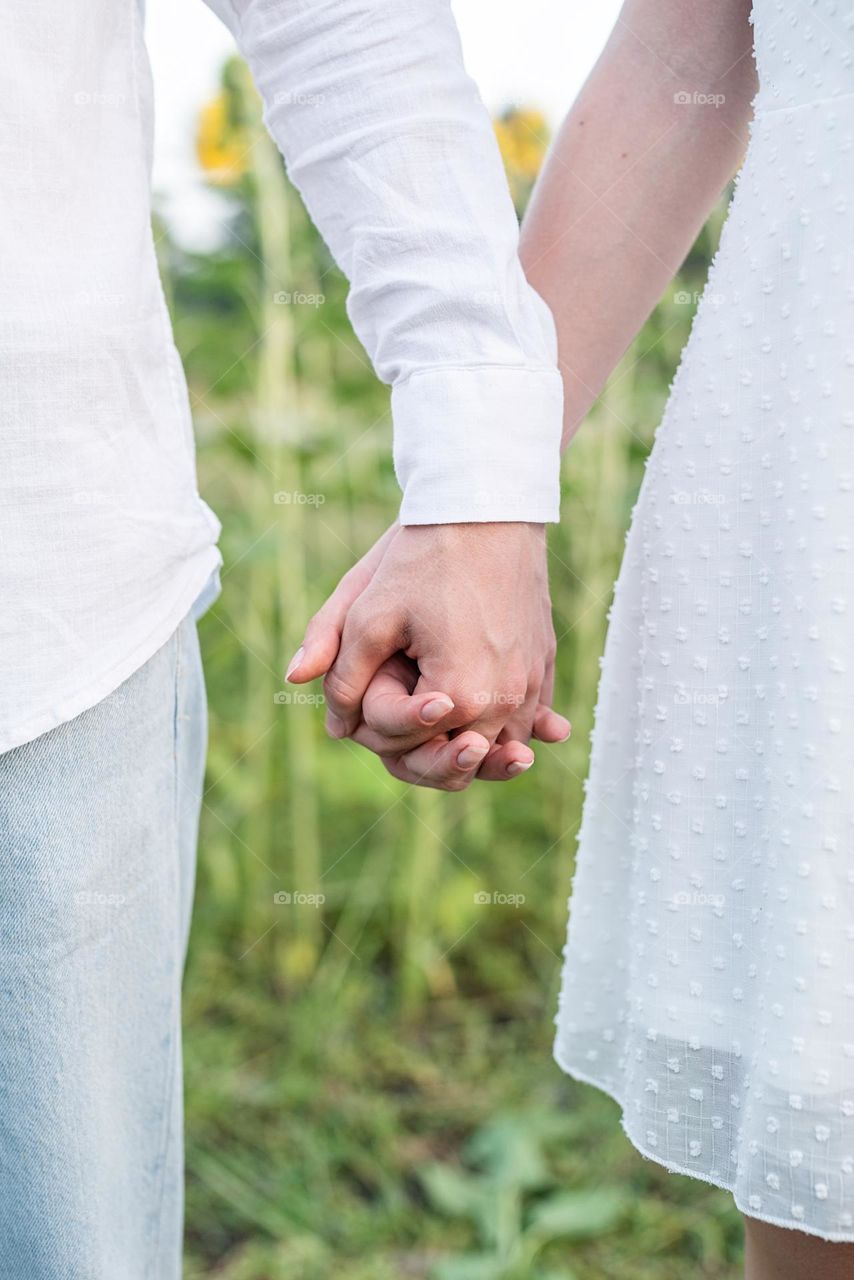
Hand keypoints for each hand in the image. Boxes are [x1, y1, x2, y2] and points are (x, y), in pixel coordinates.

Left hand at [286, 522, 569, 789]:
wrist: (487, 508)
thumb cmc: (423, 558)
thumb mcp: (367, 613)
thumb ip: (343, 673)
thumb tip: (331, 726)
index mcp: (461, 695)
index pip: (416, 750)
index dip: (383, 734)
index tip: (366, 709)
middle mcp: (507, 699)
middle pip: (463, 761)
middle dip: (430, 751)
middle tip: (401, 728)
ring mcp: (533, 682)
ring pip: (500, 745)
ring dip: (471, 745)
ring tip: (440, 732)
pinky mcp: (544, 661)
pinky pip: (528, 715)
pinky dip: (505, 723)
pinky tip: (481, 715)